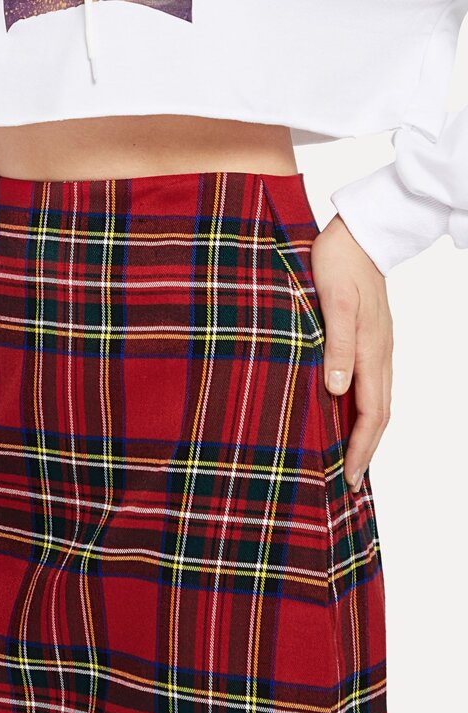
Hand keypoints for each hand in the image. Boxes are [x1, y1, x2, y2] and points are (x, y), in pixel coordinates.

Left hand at [311, 213, 392, 492]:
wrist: (361, 230)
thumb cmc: (339, 263)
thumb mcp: (333, 302)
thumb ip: (336, 345)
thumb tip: (337, 389)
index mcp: (370, 351)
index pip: (371, 412)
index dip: (360, 448)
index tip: (349, 476)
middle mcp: (379, 354)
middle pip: (379, 414)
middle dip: (365, 450)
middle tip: (350, 481)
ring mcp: (378, 347)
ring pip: (377, 401)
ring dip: (365, 434)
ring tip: (350, 459)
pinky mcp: (371, 339)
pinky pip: (372, 385)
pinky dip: (363, 410)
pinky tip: (348, 416)